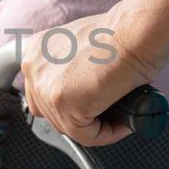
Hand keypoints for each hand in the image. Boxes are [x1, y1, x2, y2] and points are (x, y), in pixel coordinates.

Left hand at [21, 10, 160, 146]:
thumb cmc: (120, 34)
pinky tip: (122, 123)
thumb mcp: (81, 46)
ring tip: (118, 118)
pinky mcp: (65, 105)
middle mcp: (34, 69)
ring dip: (97, 128)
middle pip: (51, 114)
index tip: (88, 107)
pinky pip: (86, 136)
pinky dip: (108, 135)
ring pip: (69, 128)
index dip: (67, 105)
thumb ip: (69, 69)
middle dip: (81, 118)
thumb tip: (78, 91)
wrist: (134, 31)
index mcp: (36, 52)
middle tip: (107, 114)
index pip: (41, 93)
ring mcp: (46, 88)